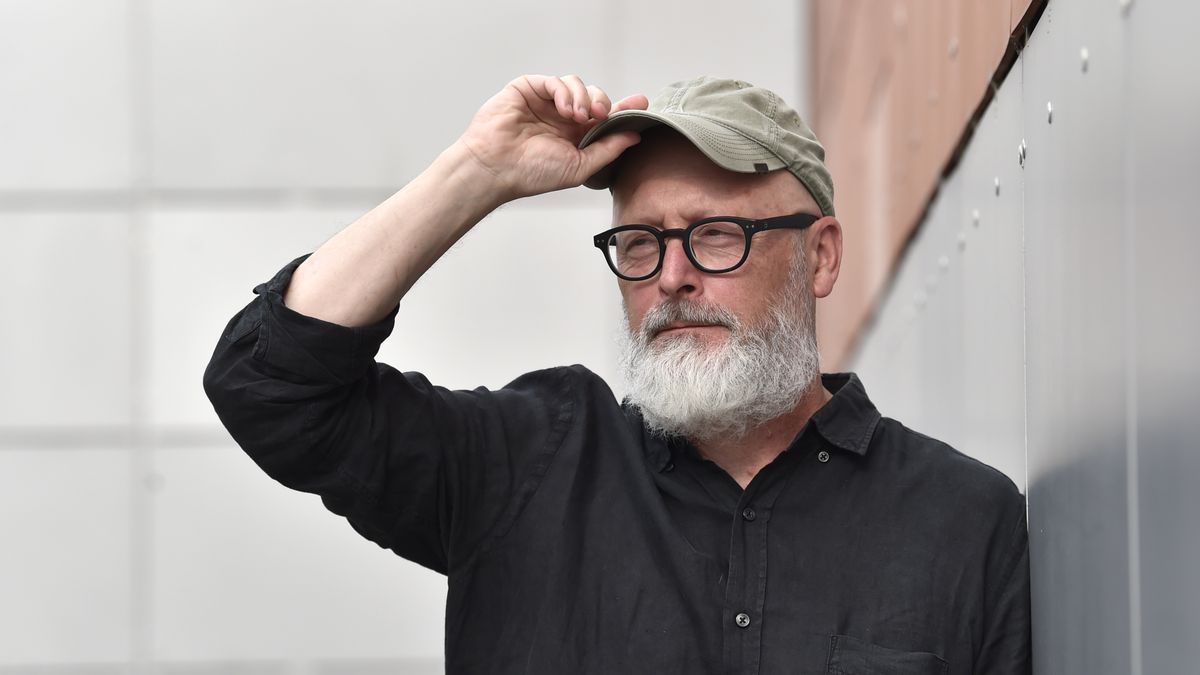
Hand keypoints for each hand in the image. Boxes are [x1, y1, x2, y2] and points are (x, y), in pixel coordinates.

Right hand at [455, 74, 648, 202]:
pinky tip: (564, 109)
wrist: (497, 167)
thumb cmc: (532, 173)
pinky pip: (555, 81)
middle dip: (603, 103)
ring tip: (578, 116)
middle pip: (595, 97)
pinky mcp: (529, 89)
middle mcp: (562, 117)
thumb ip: (607, 150)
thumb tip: (634, 136)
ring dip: (584, 98)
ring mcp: (545, 102)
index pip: (605, 117)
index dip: (623, 109)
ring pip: (577, 85)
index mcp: (575, 136)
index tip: (641, 102)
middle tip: (602, 115)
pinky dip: (564, 92)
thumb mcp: (580, 166)